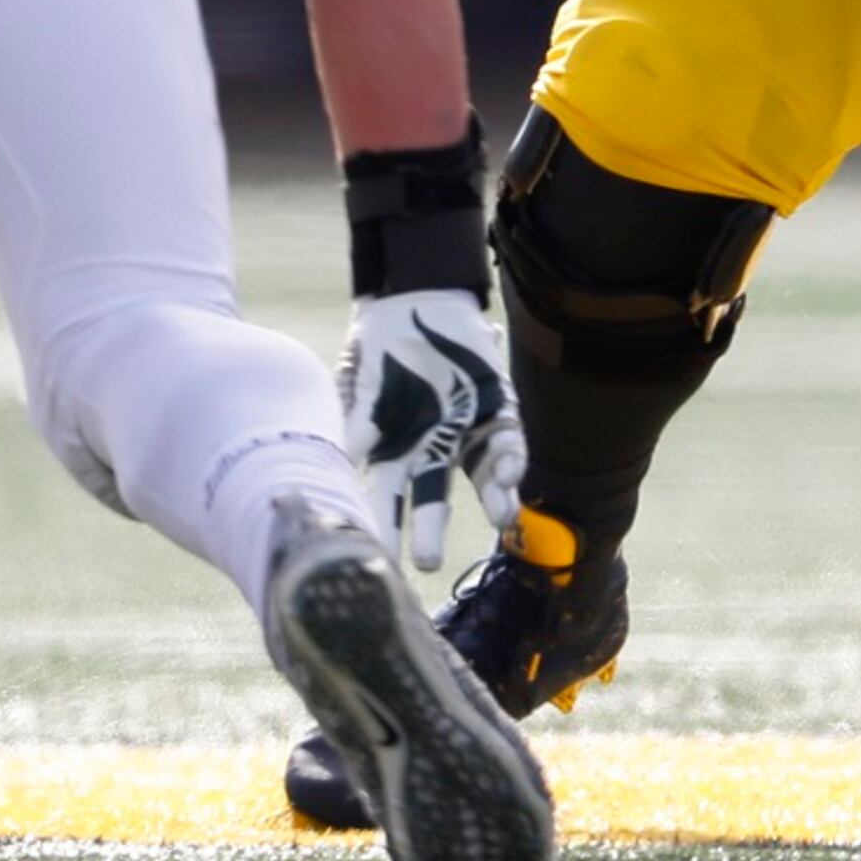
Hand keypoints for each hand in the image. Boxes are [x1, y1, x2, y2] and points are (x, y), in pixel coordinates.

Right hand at [337, 288, 522, 569]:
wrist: (418, 297)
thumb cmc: (383, 344)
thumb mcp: (363, 380)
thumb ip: (362, 416)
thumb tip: (349, 456)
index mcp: (399, 450)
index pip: (393, 498)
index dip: (389, 526)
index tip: (381, 557)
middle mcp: (436, 449)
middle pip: (434, 498)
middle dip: (430, 531)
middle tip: (426, 564)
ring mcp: (471, 431)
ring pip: (484, 477)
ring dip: (494, 499)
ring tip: (502, 520)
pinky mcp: (499, 408)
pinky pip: (509, 440)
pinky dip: (511, 458)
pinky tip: (511, 472)